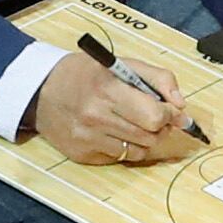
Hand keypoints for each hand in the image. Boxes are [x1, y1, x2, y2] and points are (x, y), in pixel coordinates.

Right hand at [28, 49, 205, 163]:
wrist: (41, 91)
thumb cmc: (85, 74)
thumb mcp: (122, 63)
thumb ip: (158, 78)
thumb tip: (181, 105)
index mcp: (107, 89)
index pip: (154, 115)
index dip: (171, 115)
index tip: (176, 112)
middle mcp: (96, 116)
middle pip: (150, 136)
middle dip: (160, 127)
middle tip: (156, 117)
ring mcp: (87, 139)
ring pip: (138, 151)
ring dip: (144, 139)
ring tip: (134, 123)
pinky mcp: (82, 155)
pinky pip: (120, 158)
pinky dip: (124, 147)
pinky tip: (114, 131)